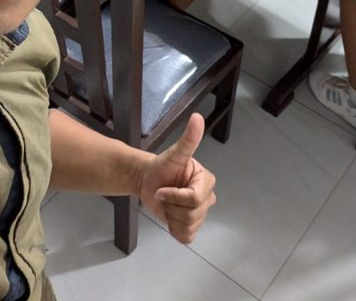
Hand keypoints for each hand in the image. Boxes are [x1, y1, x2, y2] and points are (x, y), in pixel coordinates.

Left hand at [135, 114, 216, 243]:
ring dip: (171, 217)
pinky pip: (186, 236)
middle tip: (163, 195)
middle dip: (172, 206)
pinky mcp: (191, 227)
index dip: (175, 196)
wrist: (148, 181)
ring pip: (188, 226)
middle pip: (192, 214)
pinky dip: (174, 228)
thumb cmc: (162, 167)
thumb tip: (197, 117)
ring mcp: (200, 214)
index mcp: (206, 181)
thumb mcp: (174, 153)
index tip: (162, 189)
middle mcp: (207, 198)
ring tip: (167, 204)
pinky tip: (170, 216)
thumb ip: (188, 139)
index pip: (195, 198)